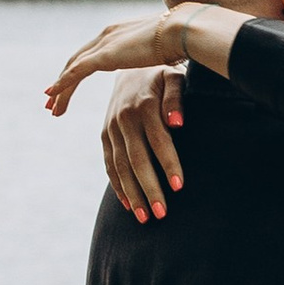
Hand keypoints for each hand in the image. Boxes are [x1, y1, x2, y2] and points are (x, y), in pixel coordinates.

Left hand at [44, 2, 241, 113]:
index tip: (69, 86)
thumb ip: (156, 60)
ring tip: (51, 107)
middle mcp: (108, 35)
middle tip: (51, 100)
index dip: (78, 70)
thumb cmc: (184, 42)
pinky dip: (63, 84)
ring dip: (60, 89)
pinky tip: (52, 95)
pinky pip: (77, 72)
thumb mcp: (164, 53)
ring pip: (73, 68)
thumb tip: (167, 67)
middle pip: (77, 60)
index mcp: (120, 34)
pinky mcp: (105, 55)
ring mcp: (105, 43)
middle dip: (63, 81)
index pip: (92, 54)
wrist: (185, 30)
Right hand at [102, 66, 186, 219]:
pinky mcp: (104, 135)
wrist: (129, 66)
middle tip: (162, 215)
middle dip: (149, 189)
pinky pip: (109, 165)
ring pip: (121, 167)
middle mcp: (125, 118)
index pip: (159, 140)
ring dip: (133, 195)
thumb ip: (176, 99)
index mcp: (145, 105)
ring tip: (145, 218)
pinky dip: (118, 186)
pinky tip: (128, 205)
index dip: (169, 164)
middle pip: (138, 160)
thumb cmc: (161, 75)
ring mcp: (111, 128)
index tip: (179, 187)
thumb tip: (177, 123)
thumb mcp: (173, 77)